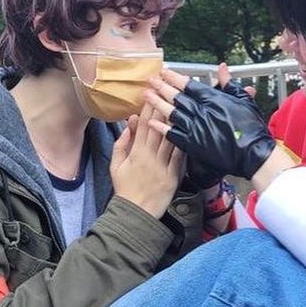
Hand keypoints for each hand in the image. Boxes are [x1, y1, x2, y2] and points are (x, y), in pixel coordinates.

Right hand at [110, 103, 184, 218]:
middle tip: (169, 93)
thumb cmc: (125, 189)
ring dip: (176, 122)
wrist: (136, 213)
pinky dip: (184, 143)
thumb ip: (121, 144)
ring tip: (181, 106)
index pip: (144, 126)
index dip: (149, 109)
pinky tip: (190, 131)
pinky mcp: (174, 176)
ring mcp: (164, 166)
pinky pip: (180, 156)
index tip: (152, 94)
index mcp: (136, 153)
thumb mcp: (115, 166)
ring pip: (171, 139)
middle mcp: (151, 157)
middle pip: (159, 129)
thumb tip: (129, 126)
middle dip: (164, 109)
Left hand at [145, 68, 274, 179]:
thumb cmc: (250, 128)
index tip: (164, 72)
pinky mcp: (193, 144)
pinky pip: (173, 134)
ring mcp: (196, 128)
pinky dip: (161, 128)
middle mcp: (201, 112)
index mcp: (213, 99)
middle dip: (161, 87)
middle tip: (150, 80)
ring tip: (146, 96)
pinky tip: (151, 122)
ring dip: (157, 104)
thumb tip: (223, 68)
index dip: (174, 78)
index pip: (189, 85)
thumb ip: (230, 84)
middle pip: (176, 97)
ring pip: (172, 113)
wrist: (252, 154)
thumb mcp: (243, 100)